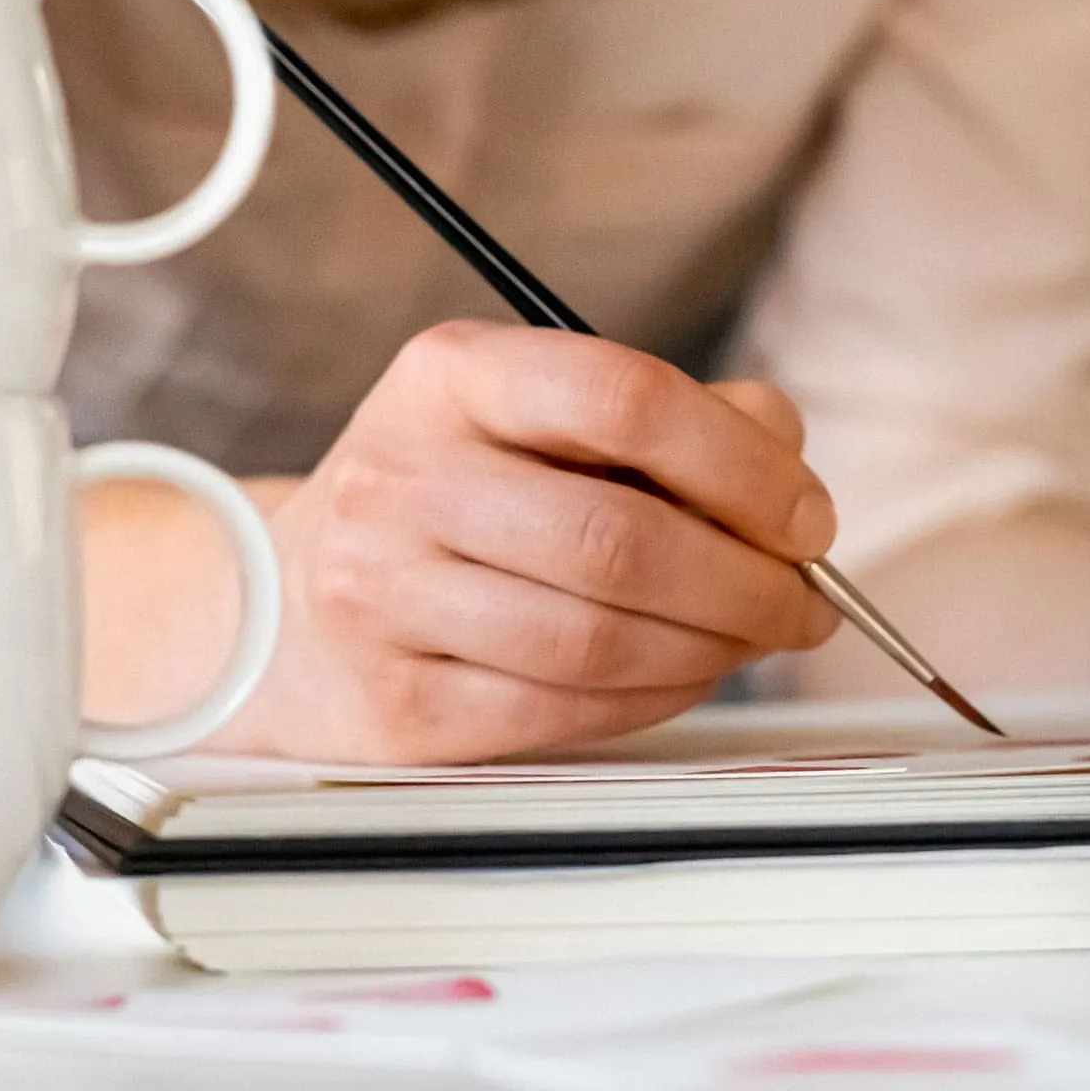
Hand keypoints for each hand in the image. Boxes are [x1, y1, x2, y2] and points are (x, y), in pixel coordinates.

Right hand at [225, 321, 842, 762]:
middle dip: (748, 582)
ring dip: (713, 651)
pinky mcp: (399, 704)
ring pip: (601, 641)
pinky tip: (680, 676)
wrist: (283, 606)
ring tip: (749, 639)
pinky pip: (566, 714)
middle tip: (802, 600)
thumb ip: (675, 420)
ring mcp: (386, 595)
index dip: (742, 464)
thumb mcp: (534, 417)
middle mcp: (402, 477)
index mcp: (449, 376)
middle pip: (621, 539)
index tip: (806, 515)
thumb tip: (787, 470)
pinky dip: (655, 701)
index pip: (624, 395)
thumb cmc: (447, 501)